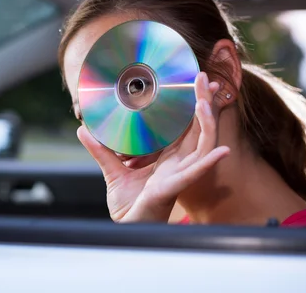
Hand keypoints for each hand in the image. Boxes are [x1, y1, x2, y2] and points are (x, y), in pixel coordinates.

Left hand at [78, 72, 229, 222]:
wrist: (128, 227)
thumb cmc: (129, 203)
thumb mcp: (113, 170)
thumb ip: (101, 149)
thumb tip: (83, 129)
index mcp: (169, 157)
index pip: (185, 125)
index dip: (192, 104)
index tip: (193, 81)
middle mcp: (179, 162)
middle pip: (198, 128)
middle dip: (204, 103)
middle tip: (204, 78)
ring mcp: (179, 174)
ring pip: (202, 144)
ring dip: (206, 122)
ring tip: (205, 101)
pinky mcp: (174, 187)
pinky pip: (196, 173)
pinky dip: (209, 162)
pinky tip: (222, 151)